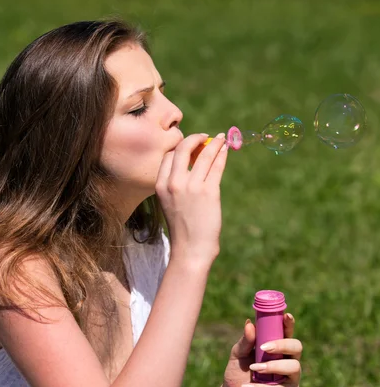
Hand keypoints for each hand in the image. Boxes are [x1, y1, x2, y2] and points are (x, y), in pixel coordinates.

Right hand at [156, 132, 227, 267]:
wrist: (190, 249)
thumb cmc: (183, 229)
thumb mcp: (171, 204)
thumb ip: (176, 185)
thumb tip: (194, 163)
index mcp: (160, 186)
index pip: (169, 157)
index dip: (180, 148)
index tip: (191, 146)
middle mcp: (173, 183)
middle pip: (183, 149)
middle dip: (195, 138)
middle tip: (205, 137)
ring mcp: (191, 187)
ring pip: (204, 154)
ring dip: (214, 143)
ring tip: (222, 139)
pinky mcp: (209, 192)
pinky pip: (216, 166)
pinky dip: (222, 155)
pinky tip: (226, 150)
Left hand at [220, 314, 301, 386]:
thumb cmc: (237, 373)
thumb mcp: (237, 355)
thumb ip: (245, 341)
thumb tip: (249, 323)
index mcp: (278, 347)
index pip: (287, 332)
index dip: (289, 324)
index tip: (286, 316)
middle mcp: (288, 360)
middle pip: (297, 347)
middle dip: (282, 345)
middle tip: (264, 348)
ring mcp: (291, 378)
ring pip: (293, 367)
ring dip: (272, 366)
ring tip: (254, 369)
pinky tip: (248, 386)